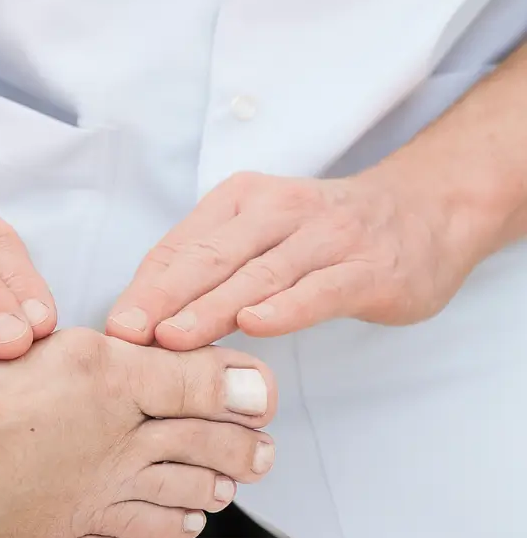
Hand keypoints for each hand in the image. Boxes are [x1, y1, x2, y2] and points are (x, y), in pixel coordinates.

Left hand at [107, 170, 479, 349]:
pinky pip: (319, 290)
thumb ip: (210, 266)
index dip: (145, 288)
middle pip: (210, 257)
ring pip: (258, 275)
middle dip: (163, 297)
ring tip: (173, 337)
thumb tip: (145, 315)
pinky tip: (256, 326)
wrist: (423, 212)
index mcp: (242, 200)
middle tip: (128, 333)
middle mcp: (279, 211)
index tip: (114, 327)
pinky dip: (286, 307)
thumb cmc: (323, 233)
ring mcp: (325, 238)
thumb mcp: (260, 233)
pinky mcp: (365, 269)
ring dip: (212, 307)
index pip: (181, 246)